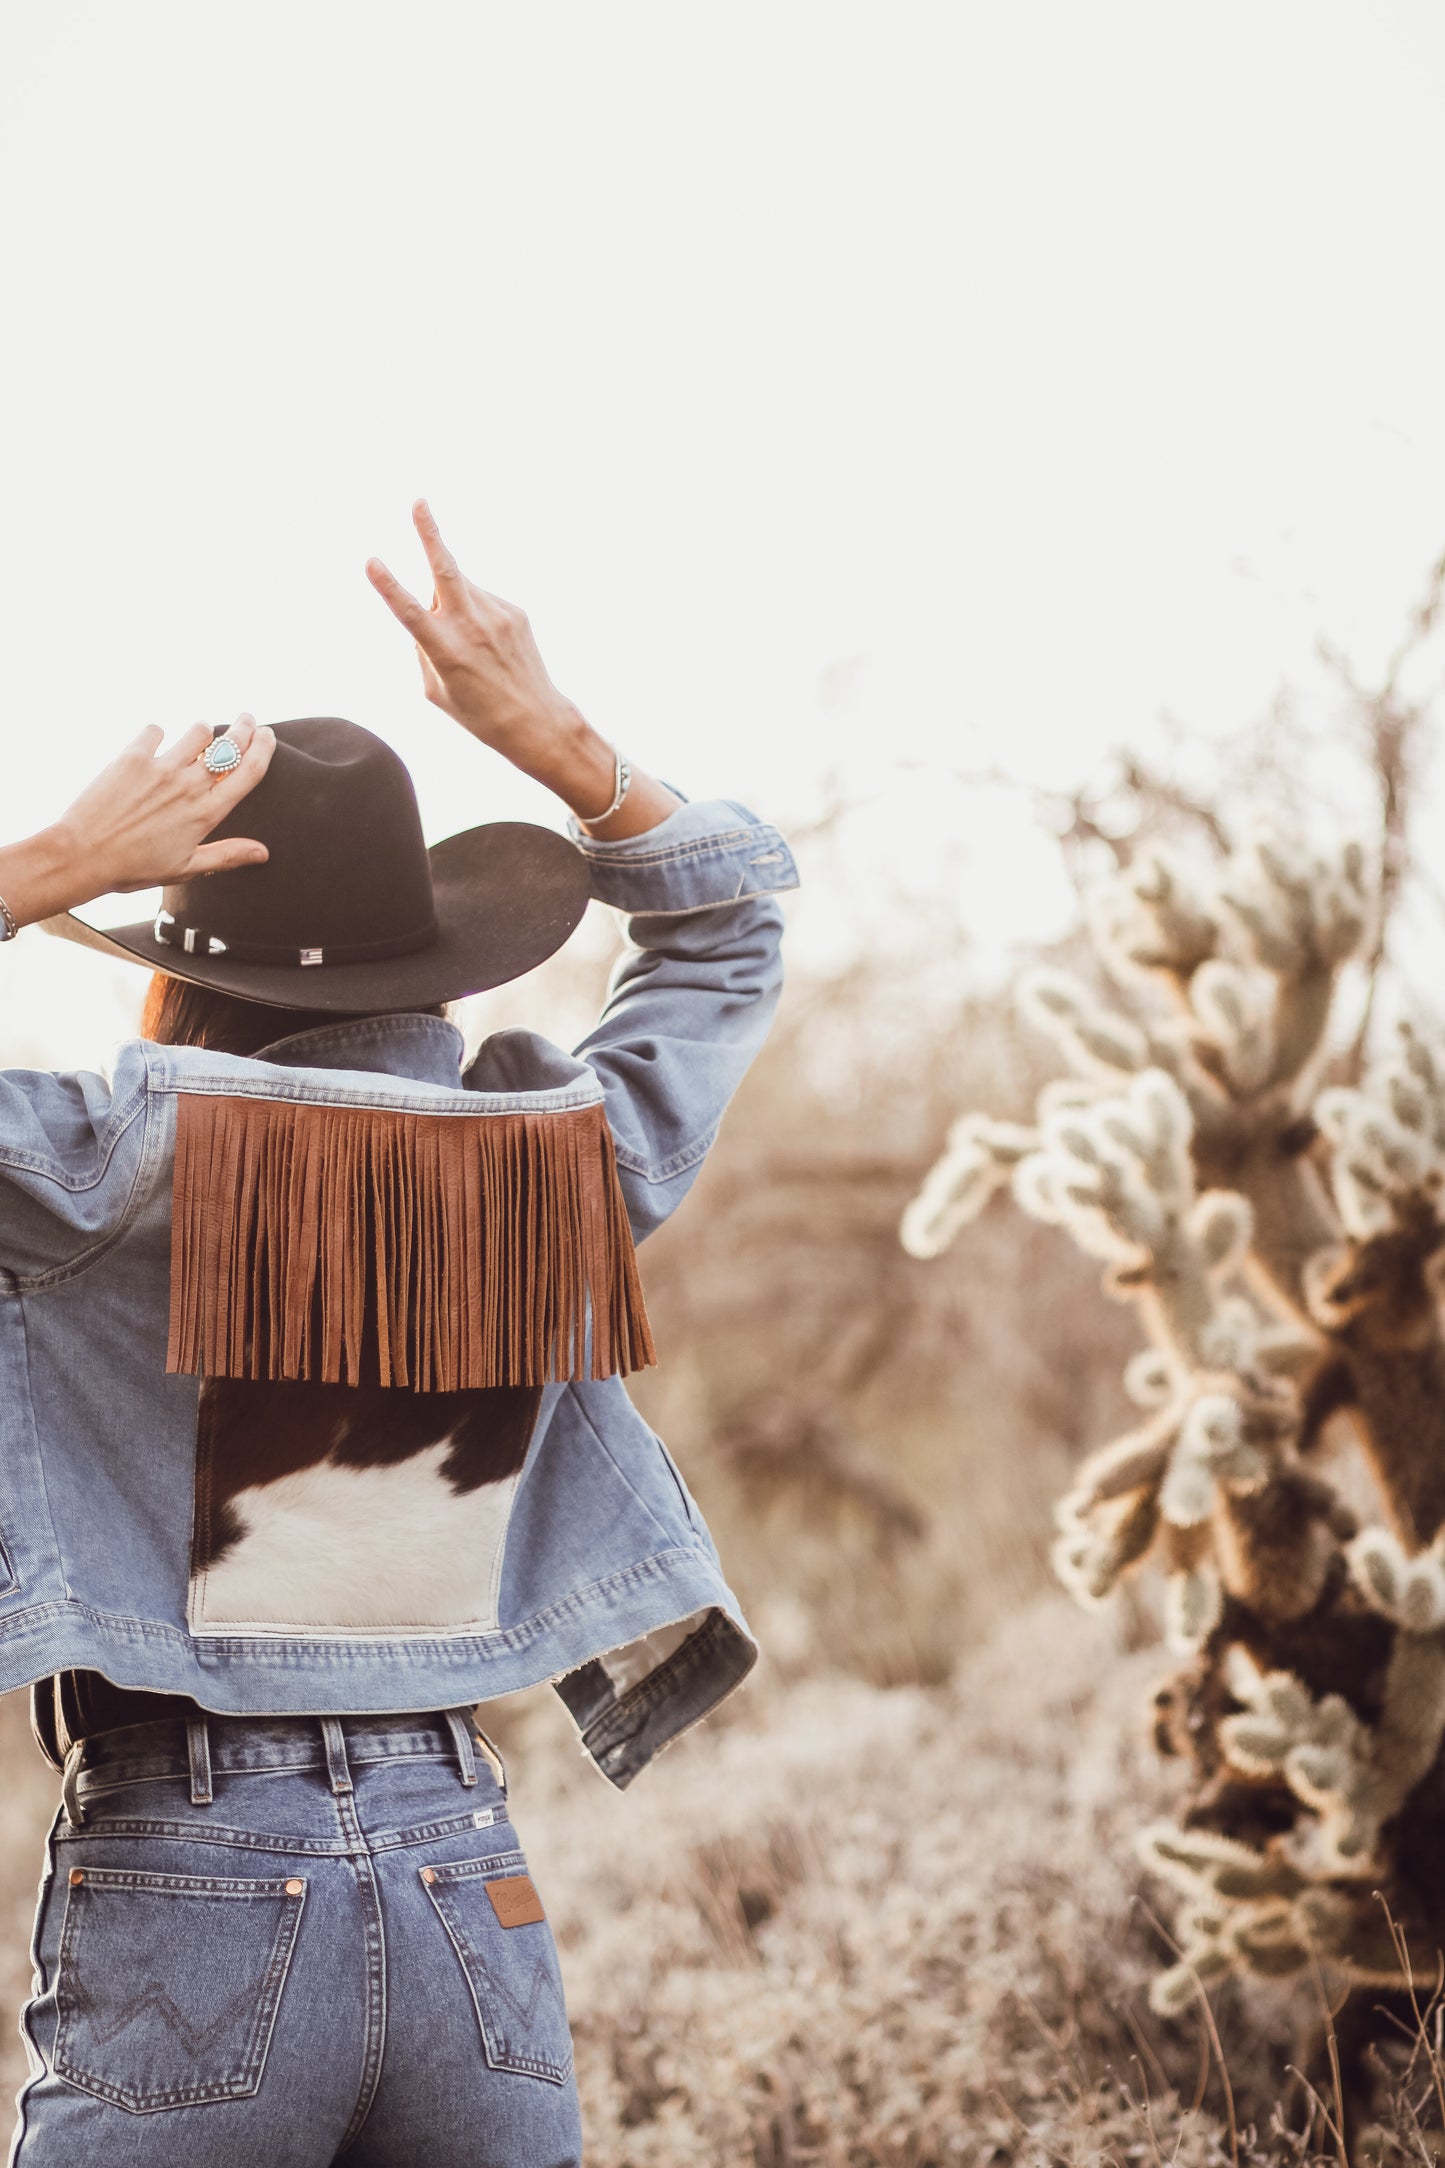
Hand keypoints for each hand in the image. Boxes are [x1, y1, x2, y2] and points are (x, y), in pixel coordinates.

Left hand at [0, 716, 276, 928]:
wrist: (82, 855)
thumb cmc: (134, 868)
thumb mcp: (185, 867)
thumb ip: (227, 855)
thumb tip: (263, 853)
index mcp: (206, 813)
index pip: (248, 772)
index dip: (263, 749)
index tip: (268, 736)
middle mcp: (189, 786)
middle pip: (230, 746)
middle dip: (244, 728)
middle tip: (247, 719)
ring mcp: (161, 768)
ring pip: (198, 732)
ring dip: (203, 730)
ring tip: (201, 733)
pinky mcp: (132, 757)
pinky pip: (154, 731)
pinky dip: (157, 734)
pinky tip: (154, 740)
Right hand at [365, 501, 589, 775]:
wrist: (536, 720)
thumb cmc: (478, 712)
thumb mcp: (436, 690)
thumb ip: (422, 648)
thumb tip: (426, 609)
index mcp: (445, 651)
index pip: (411, 614)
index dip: (388, 587)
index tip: (371, 561)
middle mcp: (472, 628)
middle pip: (446, 570)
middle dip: (429, 533)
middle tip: (419, 501)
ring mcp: (496, 616)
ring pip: (460, 589)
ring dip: (451, 602)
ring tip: (469, 644)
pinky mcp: (514, 611)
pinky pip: (480, 601)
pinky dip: (474, 613)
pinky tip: (489, 644)